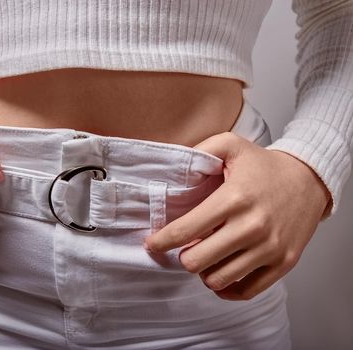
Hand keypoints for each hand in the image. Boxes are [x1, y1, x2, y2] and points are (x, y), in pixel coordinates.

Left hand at [143, 132, 330, 300]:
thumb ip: (199, 151)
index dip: (161, 241)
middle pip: (196, 261)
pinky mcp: (283, 263)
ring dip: (204, 271)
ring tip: (205, 256)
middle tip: (185, 247)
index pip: (185, 230)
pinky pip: (246, 291)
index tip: (151, 244)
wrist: (310, 180)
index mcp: (233, 199)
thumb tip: (173, 166)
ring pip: (218, 279)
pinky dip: (227, 288)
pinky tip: (220, 272)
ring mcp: (269, 248)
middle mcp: (251, 227)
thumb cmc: (265, 166)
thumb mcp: (231, 145)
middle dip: (183, 256)